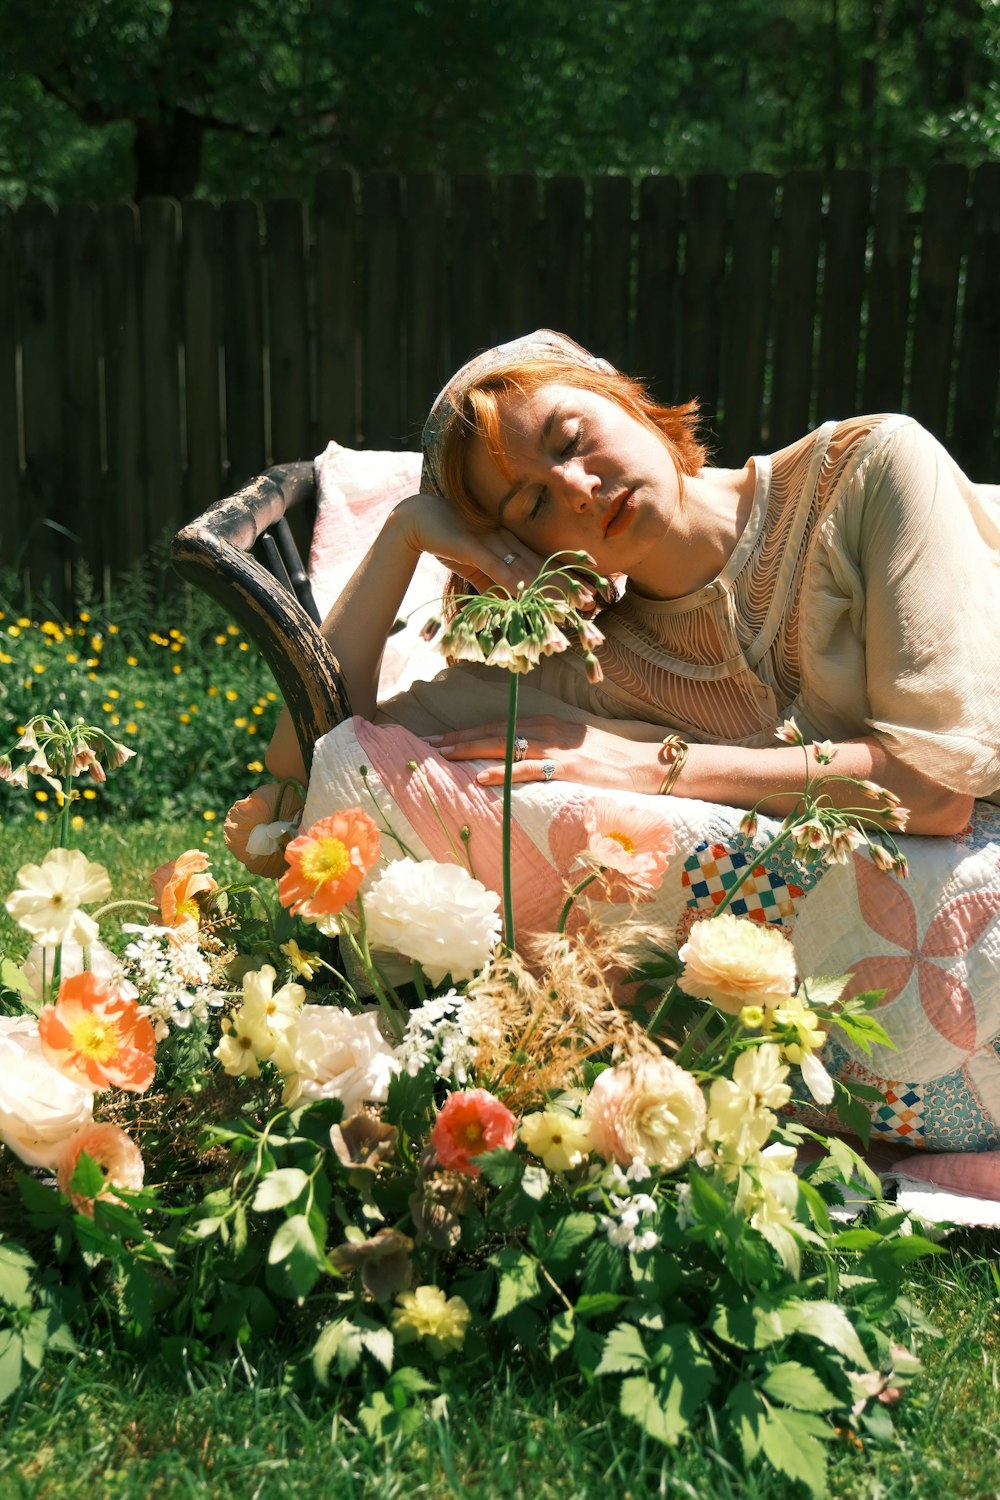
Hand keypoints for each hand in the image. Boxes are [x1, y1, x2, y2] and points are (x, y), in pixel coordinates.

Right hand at [392, 494, 597, 606]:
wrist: (416, 521)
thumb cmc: (448, 541)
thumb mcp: (474, 568)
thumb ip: (491, 585)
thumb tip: (509, 604)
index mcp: (508, 543)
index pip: (542, 563)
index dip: (565, 578)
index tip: (587, 593)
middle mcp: (505, 540)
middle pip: (541, 566)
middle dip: (567, 586)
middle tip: (591, 603)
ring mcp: (490, 541)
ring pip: (525, 569)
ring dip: (547, 590)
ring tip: (569, 606)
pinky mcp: (472, 547)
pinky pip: (495, 567)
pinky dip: (511, 581)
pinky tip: (525, 595)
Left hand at [427, 715, 660, 793]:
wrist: (645, 764)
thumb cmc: (609, 758)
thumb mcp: (571, 744)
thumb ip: (543, 746)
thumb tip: (513, 756)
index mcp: (546, 723)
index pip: (497, 724)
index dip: (466, 731)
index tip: (438, 738)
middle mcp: (547, 730)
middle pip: (493, 731)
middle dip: (458, 739)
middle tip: (427, 745)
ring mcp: (557, 748)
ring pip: (505, 745)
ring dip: (471, 750)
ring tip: (443, 756)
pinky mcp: (569, 768)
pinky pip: (529, 770)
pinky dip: (503, 773)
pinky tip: (482, 778)